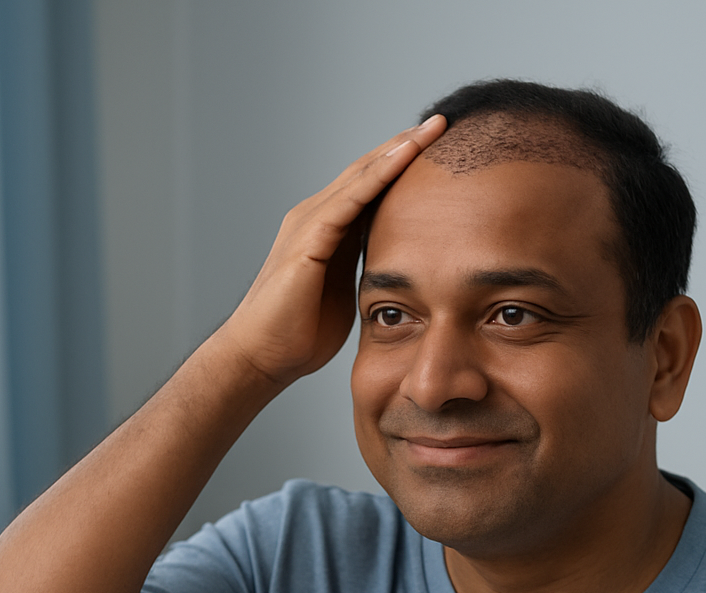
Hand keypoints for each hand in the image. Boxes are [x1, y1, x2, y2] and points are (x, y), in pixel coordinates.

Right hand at [209, 115, 446, 386]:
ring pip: (361, 175)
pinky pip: (350, 199)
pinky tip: (404, 157)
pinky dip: (379, 175)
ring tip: (432, 128)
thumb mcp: (345, 291)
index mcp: (327, 229)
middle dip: (405, 144)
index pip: (371, 185)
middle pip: (368, 169)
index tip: (440, 147)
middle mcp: (316, 216)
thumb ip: (365, 267)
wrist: (263, 356)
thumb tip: (401, 266)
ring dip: (398, 148)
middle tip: (442, 121)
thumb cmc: (299, 334)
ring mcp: (309, 224)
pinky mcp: (309, 240)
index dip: (403, 163)